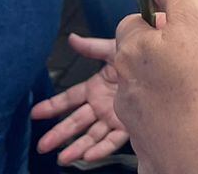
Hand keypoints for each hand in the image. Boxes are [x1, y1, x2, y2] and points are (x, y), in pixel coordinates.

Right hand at [30, 35, 129, 165]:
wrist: (161, 64)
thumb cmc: (139, 55)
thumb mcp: (113, 50)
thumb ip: (92, 47)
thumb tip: (72, 39)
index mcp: (95, 88)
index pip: (69, 99)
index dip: (52, 106)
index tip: (36, 113)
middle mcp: (100, 105)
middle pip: (75, 122)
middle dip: (59, 133)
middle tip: (43, 145)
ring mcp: (112, 116)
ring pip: (90, 135)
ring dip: (76, 147)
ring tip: (62, 158)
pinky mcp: (127, 124)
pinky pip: (112, 140)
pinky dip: (100, 149)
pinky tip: (88, 156)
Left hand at [112, 0, 197, 173]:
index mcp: (133, 53)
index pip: (134, 24)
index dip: (163, 23)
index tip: (189, 31)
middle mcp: (127, 92)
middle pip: (140, 63)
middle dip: (163, 60)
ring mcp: (140, 130)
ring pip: (149, 100)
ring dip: (169, 96)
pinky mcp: (155, 160)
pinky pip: (162, 136)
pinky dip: (177, 131)